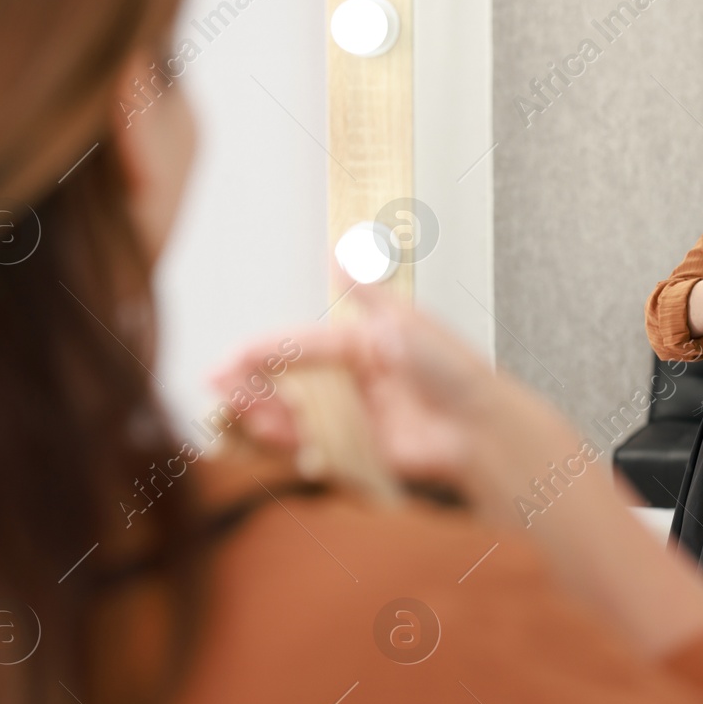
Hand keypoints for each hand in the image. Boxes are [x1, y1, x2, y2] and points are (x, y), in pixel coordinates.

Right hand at [209, 277, 576, 525]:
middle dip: (250, 387)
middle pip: (288, 383)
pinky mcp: (361, 450)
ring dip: (265, 414)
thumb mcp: (408, 323)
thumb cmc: (455, 373)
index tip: (232, 360)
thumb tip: (342, 253)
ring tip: (242, 414)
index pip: (301, 346)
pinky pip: (316, 447)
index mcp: (361, 346)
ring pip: (296, 416)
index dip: (263, 353)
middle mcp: (354, 381)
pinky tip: (273, 437)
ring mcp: (356, 416)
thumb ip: (369, 294)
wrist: (482, 428)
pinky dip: (290, 444)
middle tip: (220, 391)